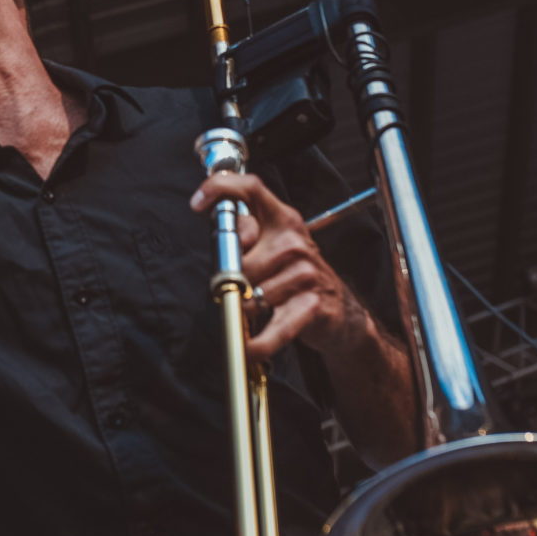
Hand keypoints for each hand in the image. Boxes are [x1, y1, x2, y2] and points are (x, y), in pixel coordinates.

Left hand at [191, 172, 377, 363]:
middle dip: (230, 279)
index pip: (251, 188)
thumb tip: (224, 243)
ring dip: (243, 308)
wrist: (340, 312)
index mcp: (283, 219)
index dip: (221, 189)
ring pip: (250, 293)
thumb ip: (245, 237)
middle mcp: (295, 240)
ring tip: (254, 308)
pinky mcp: (313, 304)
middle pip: (239, 257)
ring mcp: (306, 271)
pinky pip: (276, 326)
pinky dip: (260, 342)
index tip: (197, 204)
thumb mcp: (272, 248)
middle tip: (237, 288)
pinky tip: (251, 347)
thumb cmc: (295, 278)